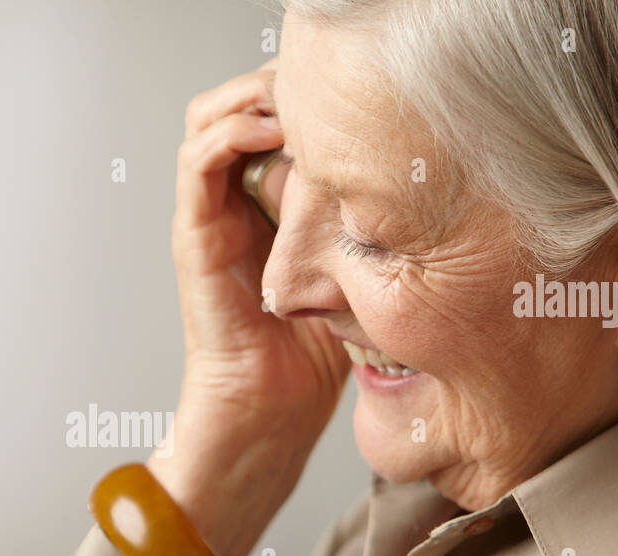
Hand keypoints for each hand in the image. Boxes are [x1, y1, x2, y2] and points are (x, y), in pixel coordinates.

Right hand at [153, 58, 351, 555]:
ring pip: (211, 117)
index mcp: (268, 204)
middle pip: (242, 104)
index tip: (361, 92)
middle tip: (329, 86)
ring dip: (255, 97)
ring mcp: (210, 214)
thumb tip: (422, 177)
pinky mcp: (195, 234)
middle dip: (283, 84)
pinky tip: (277, 132)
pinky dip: (233, 132)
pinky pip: (198, 161)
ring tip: (300, 101)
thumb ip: (369, 223)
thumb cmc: (314, 352)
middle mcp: (234, 201)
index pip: (275, 119)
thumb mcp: (357, 267)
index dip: (310, 95)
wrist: (269, 408)